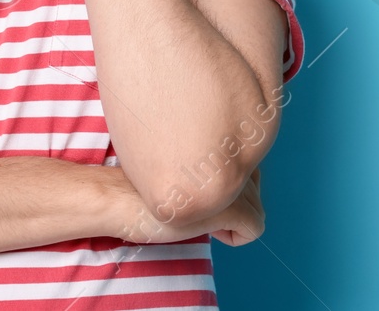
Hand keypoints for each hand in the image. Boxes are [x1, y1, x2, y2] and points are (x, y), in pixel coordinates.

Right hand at [115, 166, 264, 247]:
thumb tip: (235, 179)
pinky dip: (239, 237)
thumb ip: (209, 163)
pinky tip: (212, 232)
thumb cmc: (147, 186)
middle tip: (199, 208)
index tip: (201, 192)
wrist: (121, 199)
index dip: (225, 186)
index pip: (244, 165)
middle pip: (254, 190)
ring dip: (233, 221)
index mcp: (219, 140)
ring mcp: (233, 183)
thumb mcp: (184, 167)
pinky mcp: (231, 209)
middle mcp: (231, 156)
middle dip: (234, 205)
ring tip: (200, 218)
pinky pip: (255, 229)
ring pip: (257, 210)